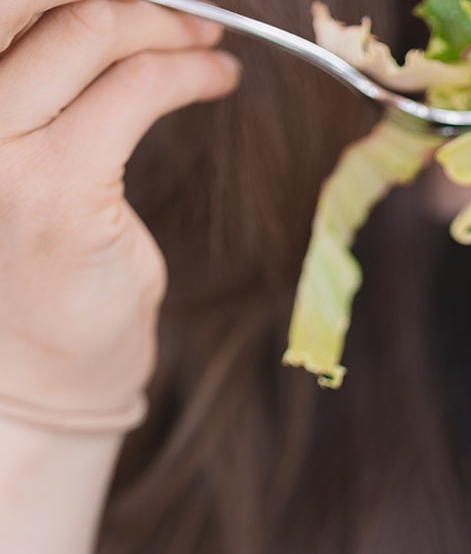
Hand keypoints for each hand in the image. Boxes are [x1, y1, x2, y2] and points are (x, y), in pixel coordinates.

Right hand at [0, 0, 240, 431]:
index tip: (148, 0)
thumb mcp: (28, 160)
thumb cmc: (45, 269)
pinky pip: (133, 91)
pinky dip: (188, 74)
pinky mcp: (55, 186)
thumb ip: (48, 88)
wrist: (45, 369)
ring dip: (167, 27)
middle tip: (190, 14)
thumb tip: (108, 14)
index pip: (4, 4)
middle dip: (131, 0)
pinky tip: (219, 80)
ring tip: (213, 45)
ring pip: (86, 28)